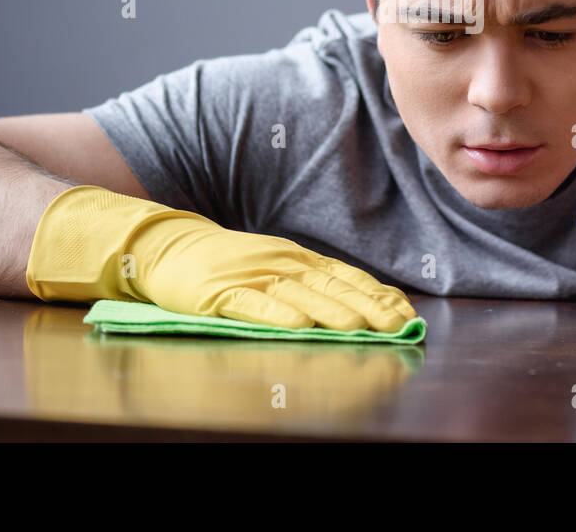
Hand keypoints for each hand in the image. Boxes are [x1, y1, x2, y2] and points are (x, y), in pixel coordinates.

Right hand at [128, 214, 417, 331]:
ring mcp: (253, 277)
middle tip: (397, 327)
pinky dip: (278, 315)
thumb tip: (366, 304)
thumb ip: (317, 284)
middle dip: (368, 309)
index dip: (378, 296)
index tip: (406, 314)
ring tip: (359, 328)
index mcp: (299, 260)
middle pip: (332, 288)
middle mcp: (282, 264)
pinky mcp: (221, 293)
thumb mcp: (279, 266)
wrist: (170, 247)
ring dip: (331, 312)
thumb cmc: (230, 264)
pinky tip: (298, 325)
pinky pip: (253, 305)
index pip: (348, 277)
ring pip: (300, 296)